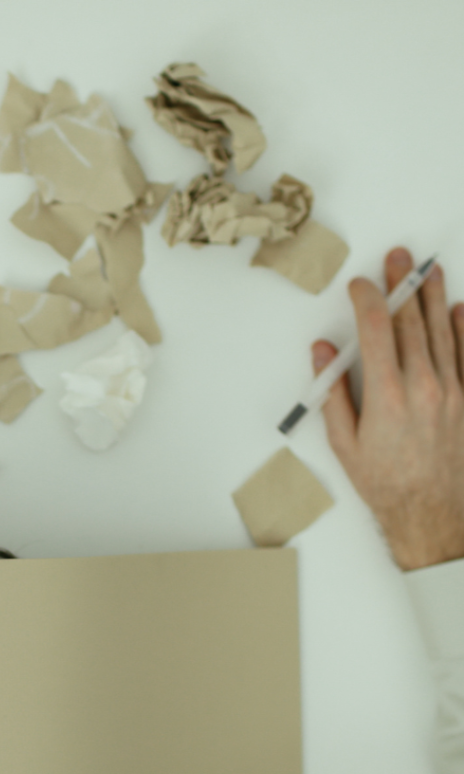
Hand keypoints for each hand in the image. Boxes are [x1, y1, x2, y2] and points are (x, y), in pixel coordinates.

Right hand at [313, 247, 463, 569]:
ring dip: (434, 298)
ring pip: (443, 332)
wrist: (433, 513)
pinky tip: (459, 309)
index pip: (377, 331)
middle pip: (413, 323)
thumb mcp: (344, 443)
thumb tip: (324, 354)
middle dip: (403, 286)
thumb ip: (333, 392)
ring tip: (428, 271)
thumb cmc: (385, 483)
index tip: (360, 286)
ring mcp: (454, 392)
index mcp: (387, 396)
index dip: (368, 301)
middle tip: (399, 259)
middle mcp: (425, 388)